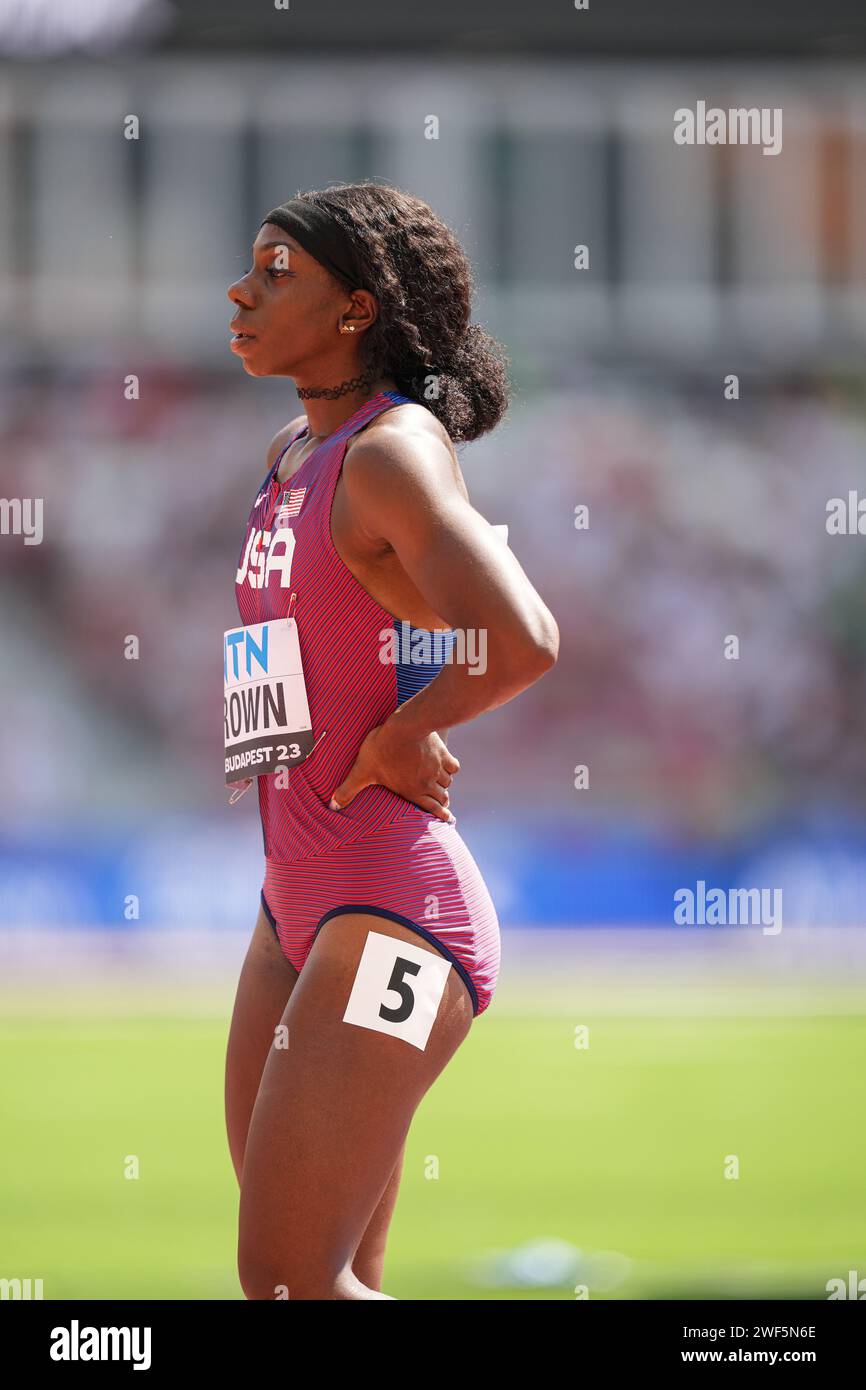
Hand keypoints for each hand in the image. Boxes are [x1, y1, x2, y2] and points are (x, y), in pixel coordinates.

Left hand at [328, 722, 459, 821]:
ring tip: (442, 786)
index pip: (431, 808)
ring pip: (447, 782)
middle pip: (442, 797)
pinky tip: (448, 766)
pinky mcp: (443, 752)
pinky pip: (453, 765)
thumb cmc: (383, 749)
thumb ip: (349, 789)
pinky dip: (451, 768)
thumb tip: (333, 806)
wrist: (406, 725)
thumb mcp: (362, 770)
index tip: (447, 819)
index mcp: (412, 790)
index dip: (440, 815)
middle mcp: (428, 782)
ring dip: (445, 785)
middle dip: (442, 801)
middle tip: (442, 803)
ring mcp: (437, 767)